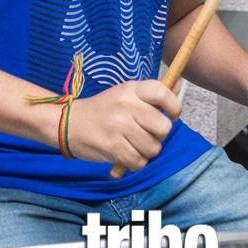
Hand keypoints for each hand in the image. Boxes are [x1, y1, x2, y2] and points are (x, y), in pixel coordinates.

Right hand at [66, 81, 180, 170]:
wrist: (69, 123)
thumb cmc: (103, 110)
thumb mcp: (125, 94)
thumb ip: (152, 94)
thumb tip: (178, 84)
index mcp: (131, 89)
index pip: (162, 93)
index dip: (173, 106)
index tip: (171, 115)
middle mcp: (126, 105)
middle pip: (163, 127)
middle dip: (158, 136)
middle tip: (147, 134)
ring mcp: (119, 126)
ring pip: (153, 148)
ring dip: (146, 151)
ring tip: (134, 145)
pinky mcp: (112, 147)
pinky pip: (139, 162)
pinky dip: (135, 163)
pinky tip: (126, 154)